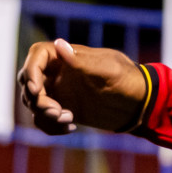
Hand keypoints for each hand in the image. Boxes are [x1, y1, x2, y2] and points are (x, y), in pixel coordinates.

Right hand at [17, 38, 146, 134]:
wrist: (142, 103)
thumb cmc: (129, 80)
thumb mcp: (108, 70)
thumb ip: (82, 61)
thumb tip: (59, 44)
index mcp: (68, 56)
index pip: (37, 56)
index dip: (31, 72)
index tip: (37, 91)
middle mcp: (60, 73)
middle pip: (29, 82)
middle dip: (37, 99)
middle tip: (58, 111)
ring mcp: (61, 92)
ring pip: (34, 102)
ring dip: (44, 114)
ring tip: (69, 119)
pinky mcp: (65, 109)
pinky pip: (45, 119)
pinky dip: (51, 126)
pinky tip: (70, 128)